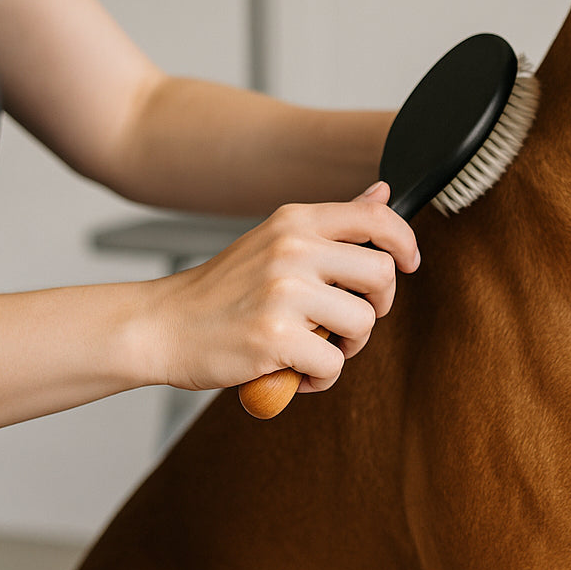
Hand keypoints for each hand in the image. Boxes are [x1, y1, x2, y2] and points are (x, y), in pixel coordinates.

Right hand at [147, 182, 418, 393]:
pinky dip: (320, 377)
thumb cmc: (223, 289)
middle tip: (350, 320)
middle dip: (378, 305)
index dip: (405, 242)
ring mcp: (284, 292)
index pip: (376, 218)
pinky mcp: (275, 336)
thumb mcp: (276, 239)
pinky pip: (333, 364)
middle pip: (382, 275)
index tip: (410, 263)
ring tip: (316, 346)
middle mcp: (292, 249)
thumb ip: (332, 222)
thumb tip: (383, 192)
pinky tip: (294, 371)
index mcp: (295, 221)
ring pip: (363, 323)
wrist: (160, 325)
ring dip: (348, 346)